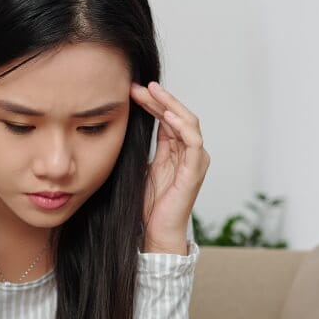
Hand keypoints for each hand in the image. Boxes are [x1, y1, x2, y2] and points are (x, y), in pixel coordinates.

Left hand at [130, 82, 209, 253]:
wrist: (156, 232)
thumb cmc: (150, 206)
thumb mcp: (141, 168)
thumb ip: (141, 149)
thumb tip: (123, 129)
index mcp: (176, 150)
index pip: (166, 118)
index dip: (151, 102)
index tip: (130, 91)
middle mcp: (189, 152)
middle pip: (177, 115)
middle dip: (158, 98)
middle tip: (138, 86)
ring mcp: (195, 160)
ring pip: (187, 122)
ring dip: (169, 105)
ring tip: (152, 92)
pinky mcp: (196, 169)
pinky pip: (193, 141)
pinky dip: (181, 125)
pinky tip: (166, 115)